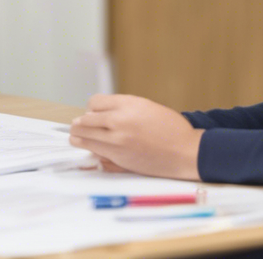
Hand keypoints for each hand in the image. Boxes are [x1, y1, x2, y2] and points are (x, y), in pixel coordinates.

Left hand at [68, 94, 203, 179]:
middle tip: (78, 126)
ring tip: (76, 137)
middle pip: (84, 121)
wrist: (186, 152)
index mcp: (127, 104)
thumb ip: (122, 108)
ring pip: (84, 138)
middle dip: (80, 123)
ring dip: (79, 137)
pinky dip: (92, 151)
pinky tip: (94, 151)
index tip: (93, 113)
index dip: (92, 108)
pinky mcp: (119, 159)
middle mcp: (119, 121)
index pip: (94, 102)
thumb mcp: (146, 107)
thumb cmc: (171, 128)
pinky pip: (96, 154)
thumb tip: (98, 113)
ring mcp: (117, 142)